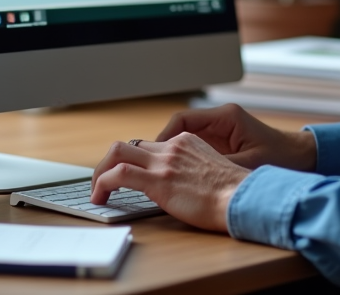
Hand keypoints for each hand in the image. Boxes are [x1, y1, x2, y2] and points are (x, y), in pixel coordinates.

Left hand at [90, 133, 247, 231]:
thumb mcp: (211, 173)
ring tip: (97, 190)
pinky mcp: (158, 180)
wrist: (242, 198)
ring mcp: (164, 162)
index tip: (127, 175)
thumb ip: (192, 171)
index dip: (134, 162)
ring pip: (118, 152)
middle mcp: (173, 147)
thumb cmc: (234, 194)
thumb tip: (178, 187)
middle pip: (130, 145)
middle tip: (104, 180)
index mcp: (187, 143)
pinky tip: (99, 197)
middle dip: (111, 162)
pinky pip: (118, 174)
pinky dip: (102, 184)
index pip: (150, 146)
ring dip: (101, 171)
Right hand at [156, 103, 316, 170]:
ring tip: (159, 173)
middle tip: (149, 165)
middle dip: (164, 146)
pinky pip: (195, 148)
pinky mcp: (222, 144)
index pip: (183, 119)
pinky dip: (185, 161)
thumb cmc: (281, 157)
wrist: (301, 158)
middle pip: (180, 129)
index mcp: (226, 117)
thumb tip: (192, 177)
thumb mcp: (249, 164)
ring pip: (185, 139)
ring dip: (173, 154)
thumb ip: (221, 167)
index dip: (165, 136)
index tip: (154, 154)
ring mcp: (220, 132)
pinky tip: (178, 177)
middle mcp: (220, 121)